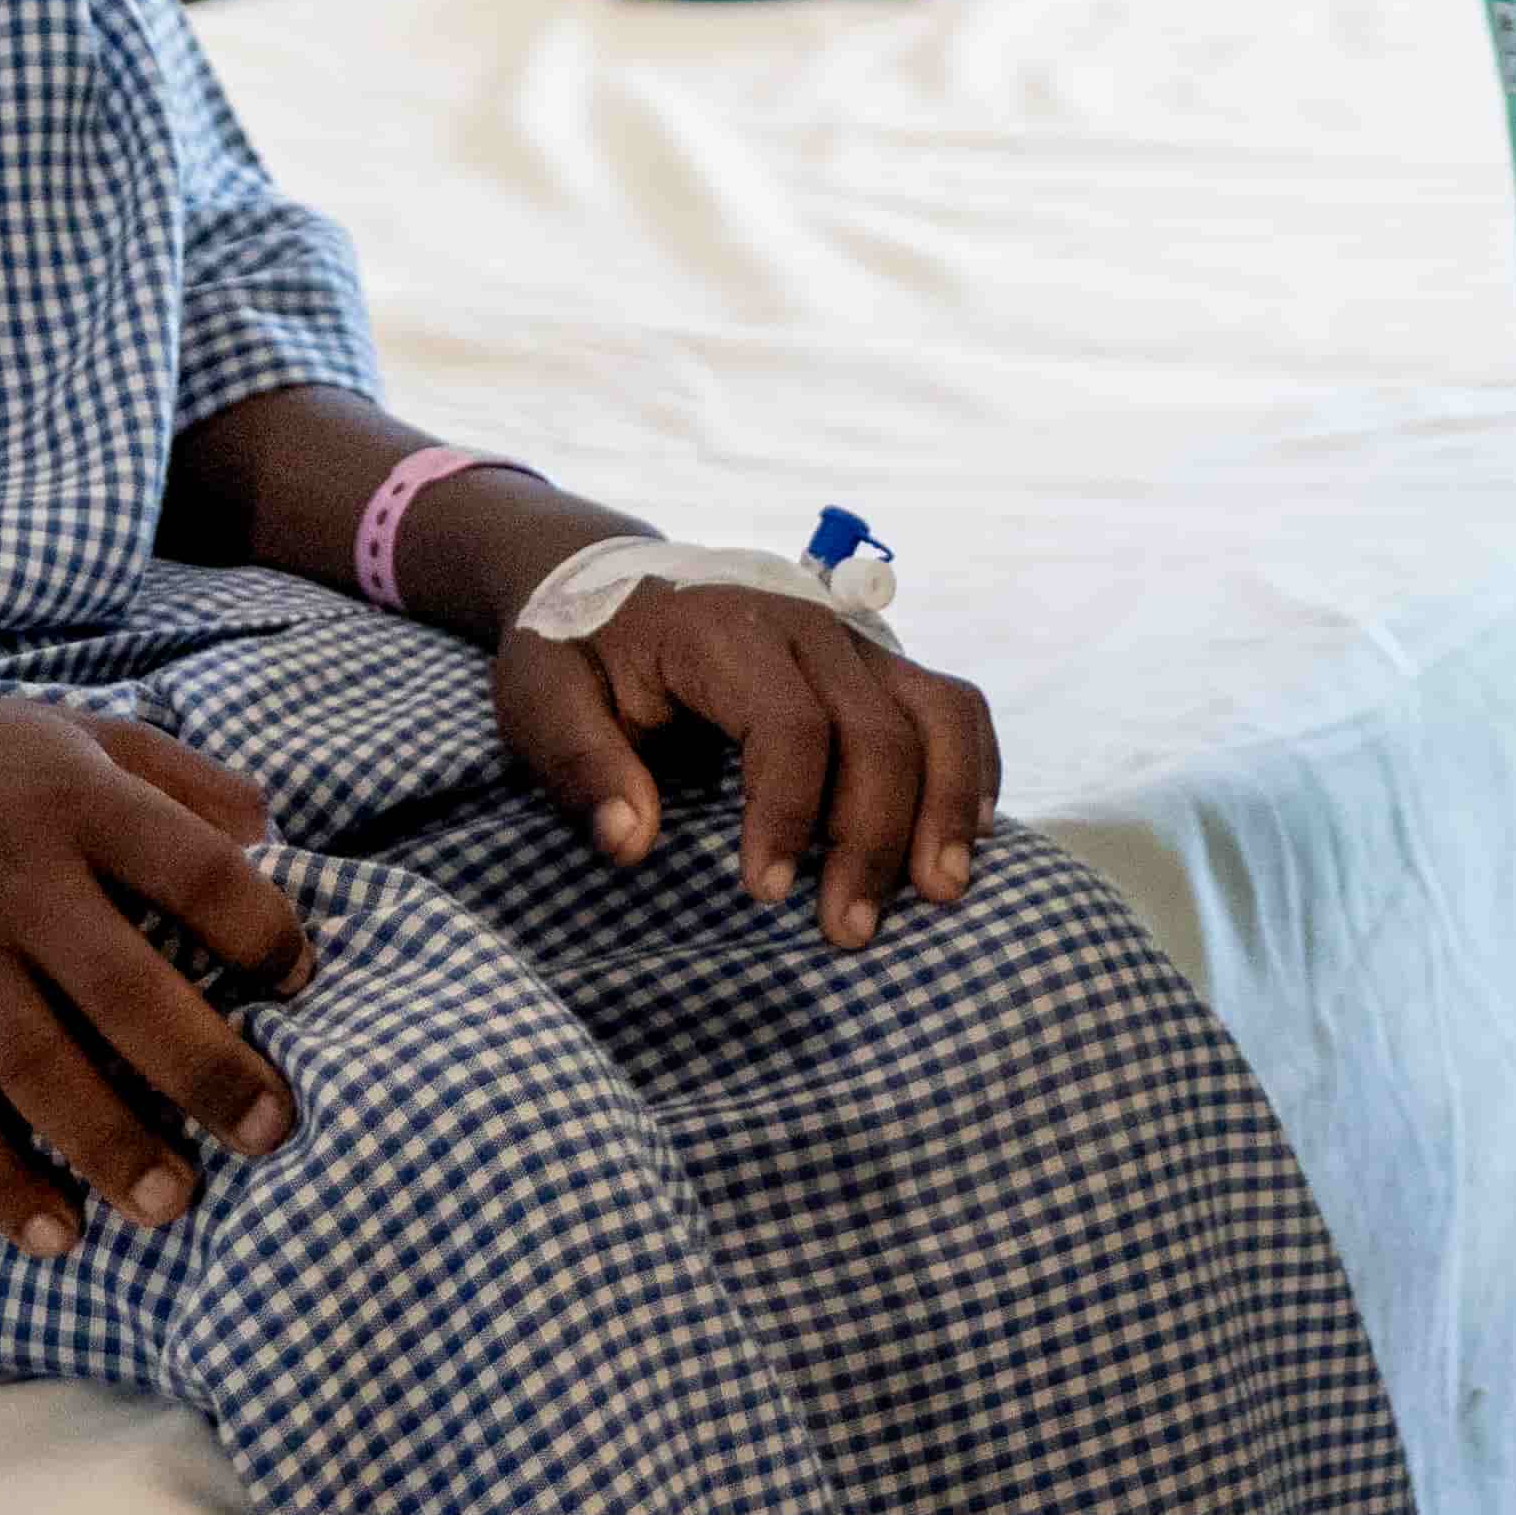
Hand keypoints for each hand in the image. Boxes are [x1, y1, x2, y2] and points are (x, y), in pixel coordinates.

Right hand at [0, 684, 319, 1253]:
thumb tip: (274, 839)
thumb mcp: (76, 733)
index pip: (194, 870)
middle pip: (125, 991)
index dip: (262, 928)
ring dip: (111, 1145)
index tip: (301, 981)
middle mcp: (18, 886)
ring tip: (173, 1205)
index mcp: (79, 805)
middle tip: (270, 1133)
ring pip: (40, 1070)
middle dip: (205, 1069)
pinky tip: (55, 1235)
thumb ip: (181, 778)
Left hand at [494, 587, 1001, 951]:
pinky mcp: (876, 661)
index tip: (766, 894)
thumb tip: (629, 846)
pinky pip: (953, 703)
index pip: (785, 724)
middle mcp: (804, 624)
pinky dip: (973, 767)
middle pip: (874, 730)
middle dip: (872, 838)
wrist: (614, 582)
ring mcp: (851, 639)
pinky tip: (970, 834)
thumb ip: (579, 768)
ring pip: (937, 710)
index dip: (786, 815)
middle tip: (850, 932)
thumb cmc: (577, 653)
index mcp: (721, 630)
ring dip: (948, 804)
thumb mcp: (542, 701)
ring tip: (941, 891)